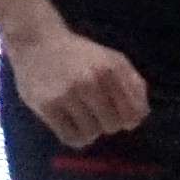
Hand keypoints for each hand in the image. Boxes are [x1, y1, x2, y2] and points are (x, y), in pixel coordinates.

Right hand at [9, 22, 149, 147]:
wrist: (37, 41)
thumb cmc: (79, 54)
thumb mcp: (112, 59)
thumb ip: (133, 83)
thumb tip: (142, 115)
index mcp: (112, 69)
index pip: (134, 114)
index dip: (128, 119)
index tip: (118, 114)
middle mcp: (92, 81)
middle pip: (112, 126)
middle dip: (106, 122)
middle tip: (94, 110)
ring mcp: (68, 94)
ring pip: (91, 134)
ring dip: (88, 129)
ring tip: (79, 114)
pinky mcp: (48, 106)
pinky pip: (71, 138)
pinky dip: (73, 136)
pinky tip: (68, 122)